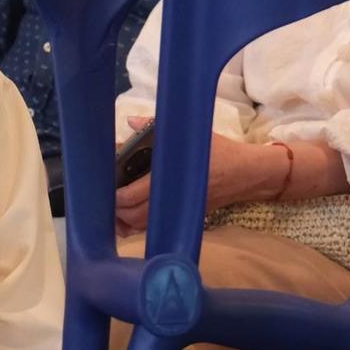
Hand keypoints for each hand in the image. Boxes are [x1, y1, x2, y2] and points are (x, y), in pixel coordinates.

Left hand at [114, 117, 283, 234]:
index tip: (102, 186)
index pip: (133, 195)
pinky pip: (154, 227)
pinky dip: (137, 226)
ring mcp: (177, 211)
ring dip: (124, 220)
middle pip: (133, 214)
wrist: (247, 173)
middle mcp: (171, 199)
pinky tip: (126, 219)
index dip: (115, 195)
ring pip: (142, 225)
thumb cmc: (218, 151)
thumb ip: (156, 127)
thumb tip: (130, 121)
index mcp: (170, 179)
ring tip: (111, 208)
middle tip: (103, 196)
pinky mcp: (182, 216)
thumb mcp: (189, 134)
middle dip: (115, 208)